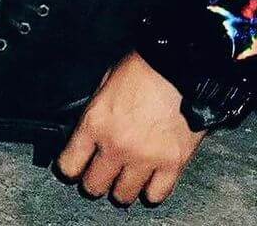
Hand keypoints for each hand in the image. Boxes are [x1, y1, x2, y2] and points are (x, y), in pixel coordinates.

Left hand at [55, 50, 205, 206]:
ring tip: (132, 173)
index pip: (69, 165)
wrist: (187, 60)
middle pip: (94, 186)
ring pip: (123, 195)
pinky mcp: (172, 162)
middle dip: (99, 178)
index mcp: (97, 123)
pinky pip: (156, 194)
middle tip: (108, 168)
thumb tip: (94, 127)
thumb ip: (99, 109)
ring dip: (125, 186)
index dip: (74, 166)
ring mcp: (145, 157)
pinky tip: (155, 176)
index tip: (81, 163)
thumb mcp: (111, 79)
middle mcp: (116, 146)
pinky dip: (154, 188)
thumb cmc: (149, 63)